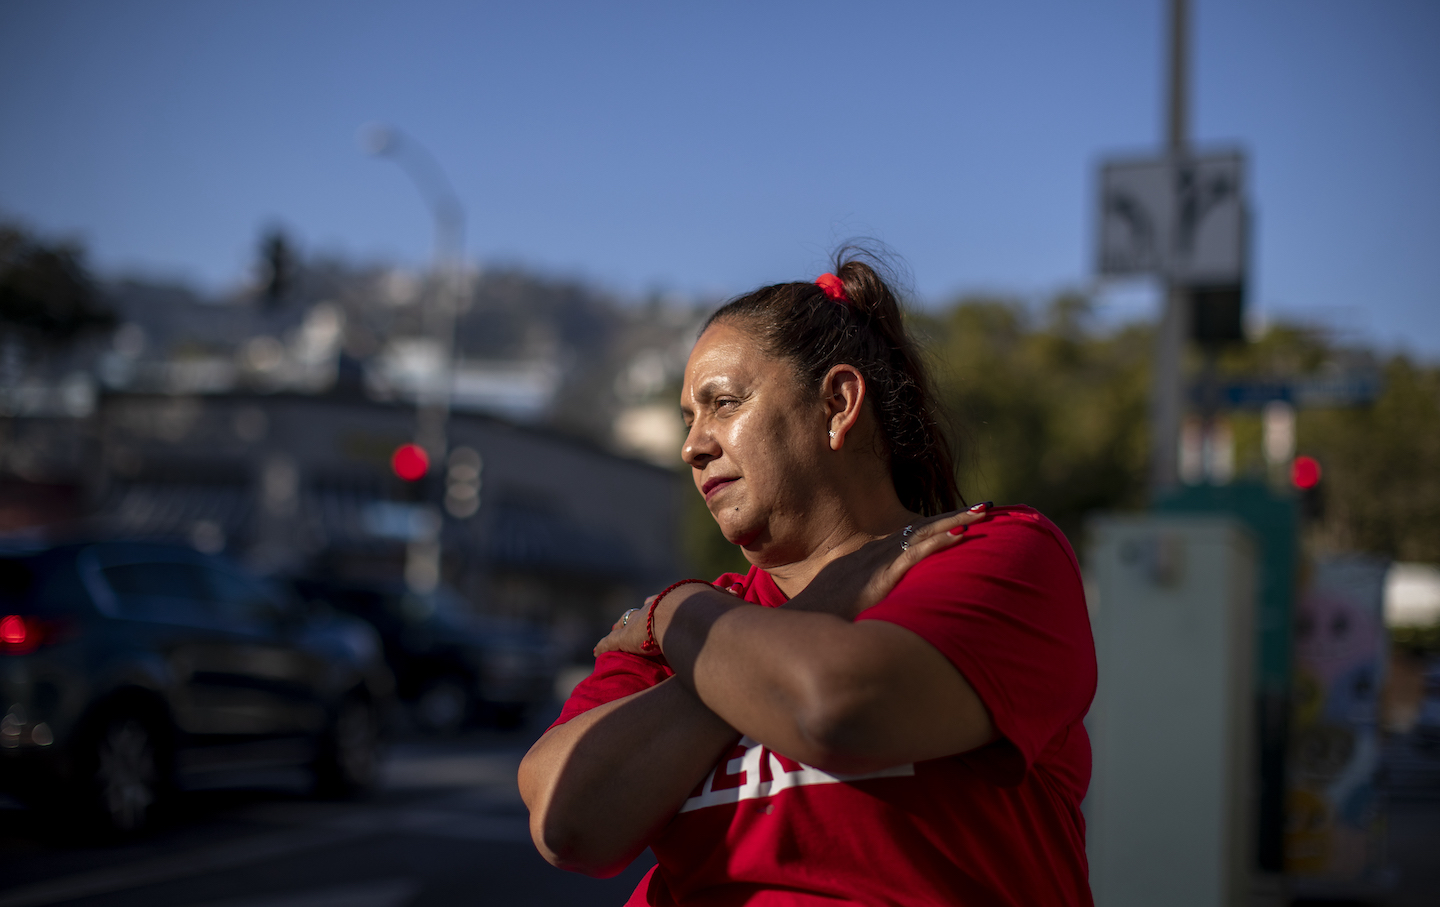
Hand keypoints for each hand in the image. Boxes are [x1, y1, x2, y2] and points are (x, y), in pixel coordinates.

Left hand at [594, 583, 744, 657]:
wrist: (683, 612)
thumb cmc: (702, 609)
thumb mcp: (716, 603)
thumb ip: (726, 597)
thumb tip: (738, 588)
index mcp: (671, 602)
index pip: (662, 602)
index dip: (659, 604)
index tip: (655, 603)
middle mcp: (652, 608)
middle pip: (642, 611)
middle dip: (639, 614)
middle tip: (636, 618)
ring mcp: (638, 622)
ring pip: (624, 624)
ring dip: (620, 628)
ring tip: (614, 632)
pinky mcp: (625, 638)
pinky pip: (611, 642)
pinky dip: (603, 645)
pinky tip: (596, 651)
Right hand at [787, 503, 993, 620]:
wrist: (799, 625)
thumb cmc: (819, 622)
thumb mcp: (843, 603)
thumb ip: (862, 601)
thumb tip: (877, 611)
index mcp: (867, 559)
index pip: (908, 537)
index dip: (935, 529)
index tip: (961, 523)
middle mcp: (874, 554)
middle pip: (920, 529)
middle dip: (953, 518)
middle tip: (984, 508)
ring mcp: (877, 563)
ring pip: (923, 535)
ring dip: (955, 523)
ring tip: (981, 513)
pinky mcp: (880, 576)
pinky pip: (915, 554)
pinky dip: (939, 543)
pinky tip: (960, 536)